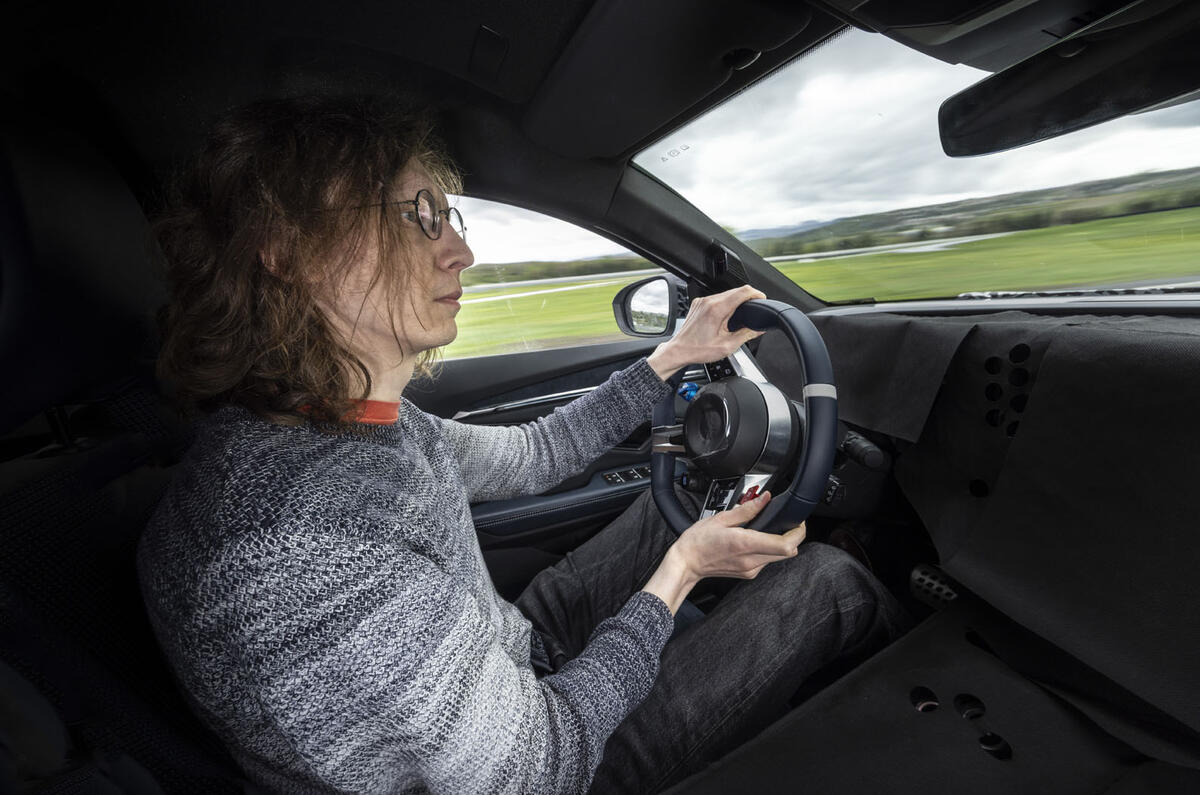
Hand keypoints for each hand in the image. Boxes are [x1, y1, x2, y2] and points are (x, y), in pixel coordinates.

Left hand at [647, 285, 766, 380]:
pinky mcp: (698, 304)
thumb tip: (759, 329)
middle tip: (754, 309)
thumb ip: (746, 335)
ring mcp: (702, 301)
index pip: (743, 291)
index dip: (756, 293)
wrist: (679, 351)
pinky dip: (725, 303)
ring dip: (736, 301)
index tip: (762, 298)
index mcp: (717, 309)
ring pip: (726, 294)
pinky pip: (716, 298)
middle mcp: (708, 302)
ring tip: (741, 314)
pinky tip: (726, 315)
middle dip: (747, 298)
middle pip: (735, 291)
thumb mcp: (727, 346)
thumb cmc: (698, 350)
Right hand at [671, 490, 805, 583]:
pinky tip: (756, 540)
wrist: (687, 563)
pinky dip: (768, 549)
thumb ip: (748, 509)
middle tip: (788, 523)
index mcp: (745, 544)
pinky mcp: (749, 573)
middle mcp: (751, 560)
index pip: (785, 545)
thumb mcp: (721, 518)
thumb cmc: (698, 541)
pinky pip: (768, 561)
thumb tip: (765, 498)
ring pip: (780, 557)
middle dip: (793, 536)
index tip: (798, 521)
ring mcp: (751, 569)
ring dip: (780, 543)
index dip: (797, 532)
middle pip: (788, 552)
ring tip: (768, 529)